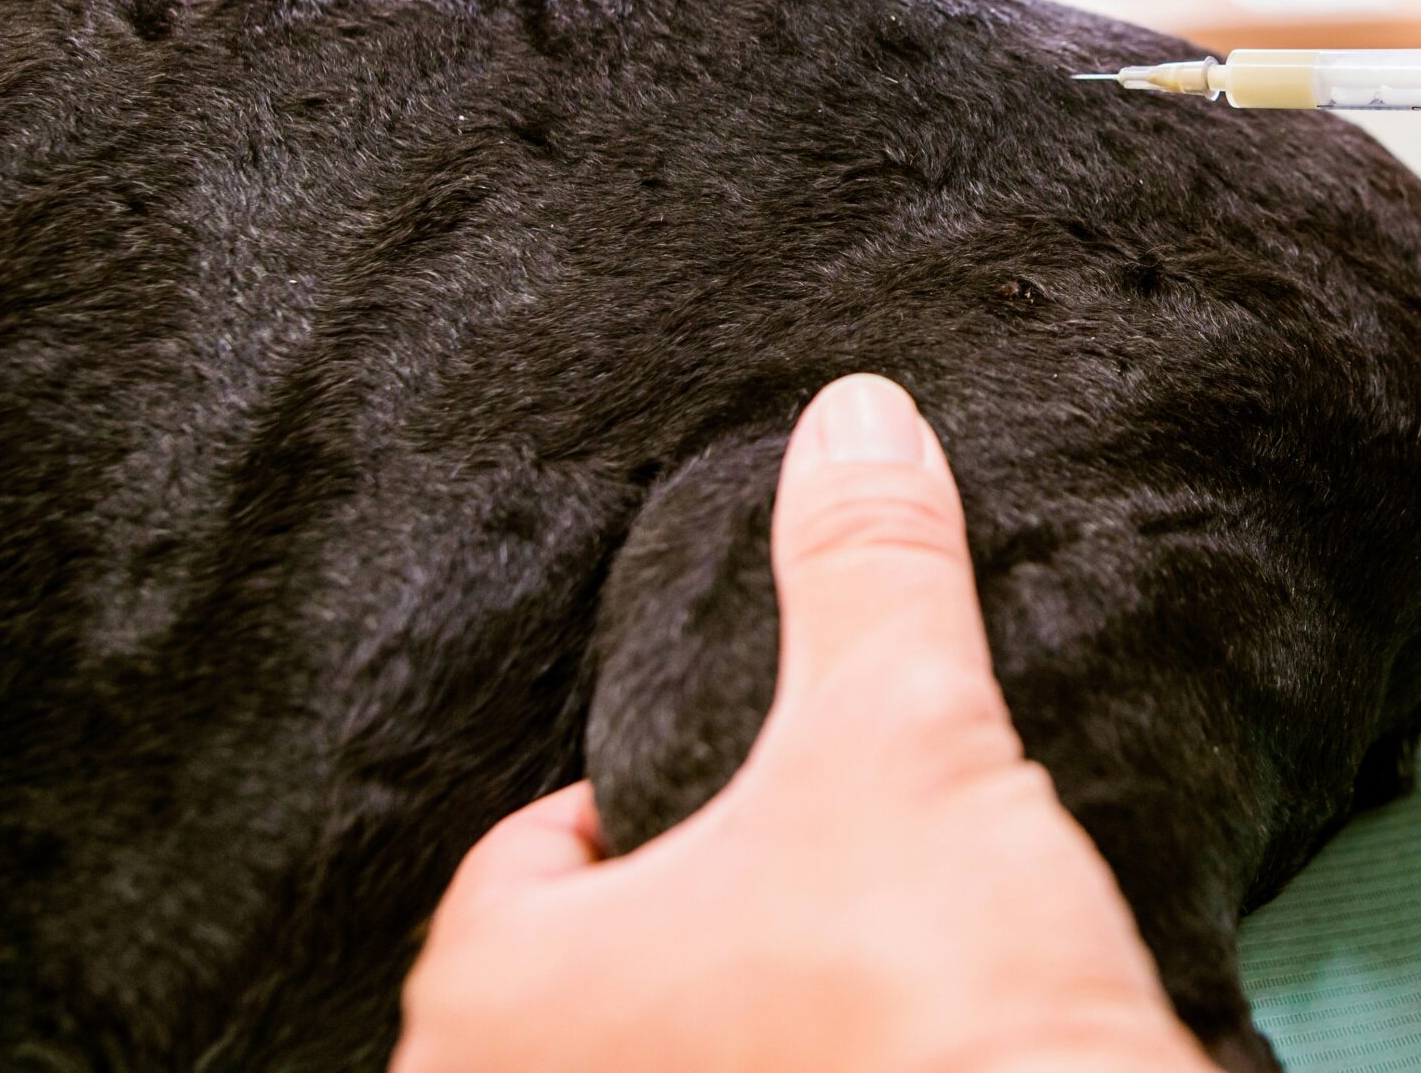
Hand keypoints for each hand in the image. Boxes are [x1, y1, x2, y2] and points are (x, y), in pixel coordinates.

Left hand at [392, 375, 1212, 1072]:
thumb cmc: (928, 1003)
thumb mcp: (902, 738)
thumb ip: (865, 570)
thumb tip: (857, 413)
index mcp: (493, 1007)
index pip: (533, 855)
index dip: (650, 797)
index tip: (761, 787)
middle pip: (595, 965)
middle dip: (698, 909)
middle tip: (816, 870)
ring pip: (664, 1047)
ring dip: (739, 1008)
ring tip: (859, 961)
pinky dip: (784, 1062)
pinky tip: (885, 1042)